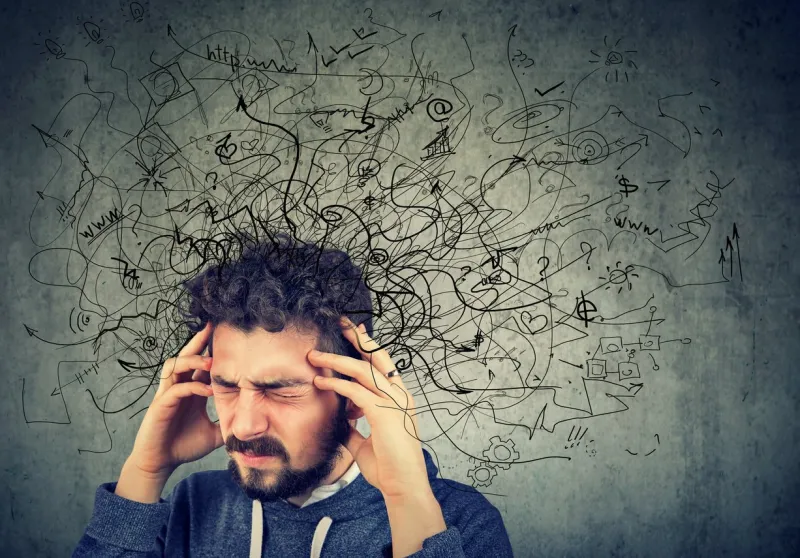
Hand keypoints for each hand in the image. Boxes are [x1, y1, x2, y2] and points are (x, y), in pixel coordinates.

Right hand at [127, 321, 223, 478]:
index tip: (228, 336)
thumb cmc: (184, 446)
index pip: (201, 364)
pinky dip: (192, 387)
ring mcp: (167, 395)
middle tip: (212, 326)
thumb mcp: (214, 433)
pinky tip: (207, 390)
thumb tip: (252, 422)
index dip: (212, 350)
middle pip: (185, 356)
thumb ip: (229, 423)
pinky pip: (175, 389)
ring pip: (175, 366)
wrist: (161, 464)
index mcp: (191, 390)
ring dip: (192, 361)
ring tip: (211, 362)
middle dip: (198, 340)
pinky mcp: (160, 407)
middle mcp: (178, 387)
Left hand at [308, 317, 428, 499]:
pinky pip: (355, 391)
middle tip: (340, 323)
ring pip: (362, 370)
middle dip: (358, 337)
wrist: (403, 486)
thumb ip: (356, 428)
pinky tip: (319, 381)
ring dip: (336, 359)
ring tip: (315, 355)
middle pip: (377, 356)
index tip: (354, 331)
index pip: (383, 364)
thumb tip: (341, 422)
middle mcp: (399, 395)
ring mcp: (393, 402)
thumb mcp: (367, 442)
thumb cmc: (389, 467)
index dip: (368, 346)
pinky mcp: (382, 413)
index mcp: (400, 398)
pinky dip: (336, 384)